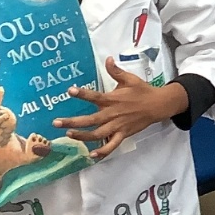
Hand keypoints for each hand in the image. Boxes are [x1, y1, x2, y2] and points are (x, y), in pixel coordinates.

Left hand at [54, 59, 185, 158]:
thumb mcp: (129, 79)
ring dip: (82, 136)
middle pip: (90, 120)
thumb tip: (107, 58)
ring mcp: (118, 126)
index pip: (94, 96)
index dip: (82, 94)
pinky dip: (103, 151)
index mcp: (112, 99)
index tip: (69, 91)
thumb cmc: (142, 91)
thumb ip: (116, 71)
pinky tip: (92, 156)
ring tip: (69, 134)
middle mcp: (112, 114)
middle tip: (56, 122)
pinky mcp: (123, 134)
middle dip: (73, 122)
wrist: (158, 105)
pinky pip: (112, 145)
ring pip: (97, 134)